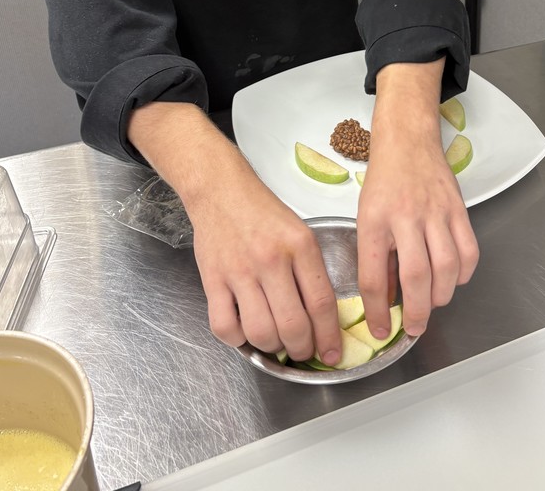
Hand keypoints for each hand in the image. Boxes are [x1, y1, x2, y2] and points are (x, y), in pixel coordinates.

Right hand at [189, 169, 341, 363]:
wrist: (221, 191)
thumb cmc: (262, 212)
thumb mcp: (299, 232)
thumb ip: (310, 270)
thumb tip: (321, 317)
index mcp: (300, 246)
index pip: (321, 303)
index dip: (329, 336)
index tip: (331, 353)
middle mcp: (271, 260)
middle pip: (293, 325)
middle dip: (301, 350)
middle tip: (302, 351)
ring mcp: (240, 271)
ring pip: (260, 332)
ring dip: (272, 347)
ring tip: (275, 341)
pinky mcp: (212, 279)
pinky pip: (225, 327)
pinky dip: (237, 340)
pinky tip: (245, 331)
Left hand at [356, 62, 479, 338]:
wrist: (407, 141)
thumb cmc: (384, 181)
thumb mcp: (366, 217)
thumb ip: (377, 256)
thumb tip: (386, 299)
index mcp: (374, 220)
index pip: (374, 276)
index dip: (377, 311)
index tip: (381, 330)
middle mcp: (405, 217)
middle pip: (416, 276)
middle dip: (416, 313)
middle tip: (414, 328)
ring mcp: (436, 212)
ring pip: (445, 267)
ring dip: (441, 296)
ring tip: (432, 303)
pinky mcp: (458, 209)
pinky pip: (468, 251)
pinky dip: (463, 273)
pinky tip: (453, 279)